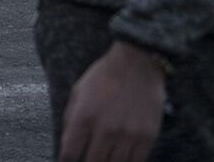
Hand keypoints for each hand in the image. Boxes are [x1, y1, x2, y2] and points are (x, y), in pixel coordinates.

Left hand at [59, 42, 166, 161]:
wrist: (136, 63)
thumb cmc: (103, 76)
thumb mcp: (78, 92)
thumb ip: (71, 118)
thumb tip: (68, 142)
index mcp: (84, 116)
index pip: (70, 152)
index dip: (66, 161)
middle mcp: (105, 128)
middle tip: (86, 160)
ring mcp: (127, 134)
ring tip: (103, 159)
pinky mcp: (147, 136)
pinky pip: (136, 161)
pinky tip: (121, 159)